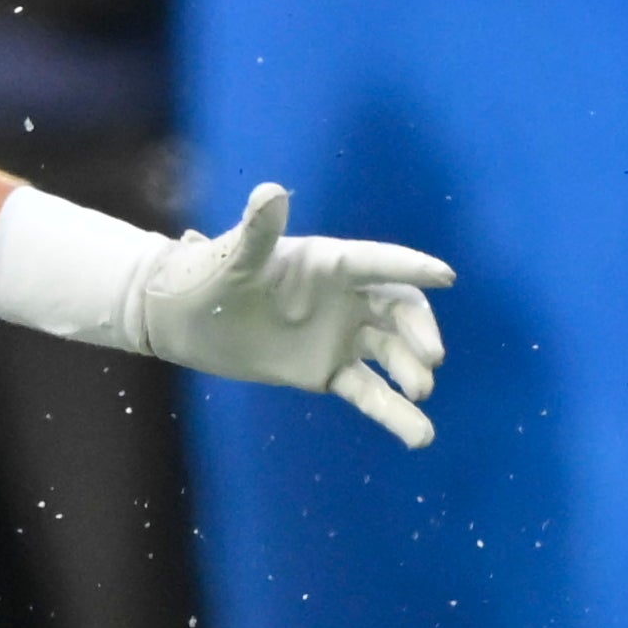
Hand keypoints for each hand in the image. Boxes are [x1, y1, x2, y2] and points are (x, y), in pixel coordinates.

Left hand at [125, 184, 450, 447]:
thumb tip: (270, 191)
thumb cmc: (207, 276)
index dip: (410, 268)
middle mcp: (347, 298)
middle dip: (418, 332)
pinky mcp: (328, 371)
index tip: (445, 276)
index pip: (379, 264)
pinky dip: (393, 413)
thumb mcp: (232, 258)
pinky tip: (420, 436)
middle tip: (429, 358)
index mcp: (330, 263)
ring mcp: (341, 336)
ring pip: (390, 354)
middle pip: (399, 311)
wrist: (183, 319)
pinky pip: (368, 392)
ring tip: (422, 394)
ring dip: (410, 373)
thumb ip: (258, 231)